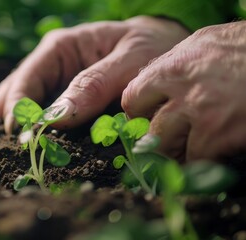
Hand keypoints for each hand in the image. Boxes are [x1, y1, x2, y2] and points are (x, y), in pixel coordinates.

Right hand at [0, 16, 188, 132]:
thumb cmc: (151, 48)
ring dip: (9, 131)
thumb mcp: (131, 59)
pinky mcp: (66, 108)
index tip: (19, 134)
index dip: (18, 107)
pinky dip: (30, 136)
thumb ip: (95, 84)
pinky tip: (16, 152)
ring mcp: (56, 88)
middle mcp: (51, 68)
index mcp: (61, 49)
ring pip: (21, 109)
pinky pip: (42, 122)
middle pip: (15, 94)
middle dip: (2, 121)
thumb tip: (56, 117)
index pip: (27, 78)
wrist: (166, 51)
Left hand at [122, 21, 245, 160]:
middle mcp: (179, 85)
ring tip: (191, 150)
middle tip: (169, 142)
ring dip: (176, 153)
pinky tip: (215, 153)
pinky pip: (195, 159)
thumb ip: (177, 64)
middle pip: (144, 124)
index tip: (149, 121)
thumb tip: (156, 83)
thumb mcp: (206, 44)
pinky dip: (202, 162)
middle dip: (154, 138)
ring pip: (163, 145)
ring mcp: (198, 109)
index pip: (132, 97)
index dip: (140, 114)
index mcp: (173, 64)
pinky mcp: (218, 132)